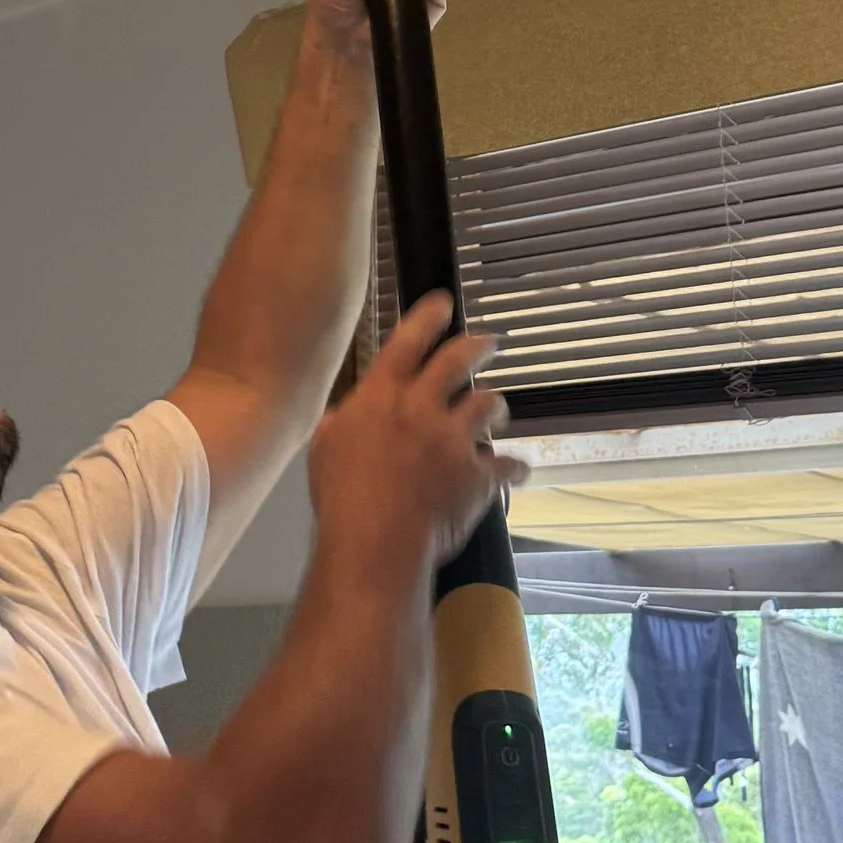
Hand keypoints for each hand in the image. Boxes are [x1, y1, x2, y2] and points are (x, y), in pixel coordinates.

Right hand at [307, 291, 520, 571]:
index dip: (429, 316)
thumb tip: (350, 414)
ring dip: (494, 406)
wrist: (377, 540)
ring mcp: (456, 439)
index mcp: (383, 395)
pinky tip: (517, 469)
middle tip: (490, 342)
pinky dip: (513, 467)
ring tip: (497, 408)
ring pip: (488, 405)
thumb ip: (344, 421)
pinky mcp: (479, 475)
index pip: (409, 340)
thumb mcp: (325, 446)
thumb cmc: (341, 495)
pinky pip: (507, 464)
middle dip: (478, 345)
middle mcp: (424, 405)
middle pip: (460, 359)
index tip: (443, 302)